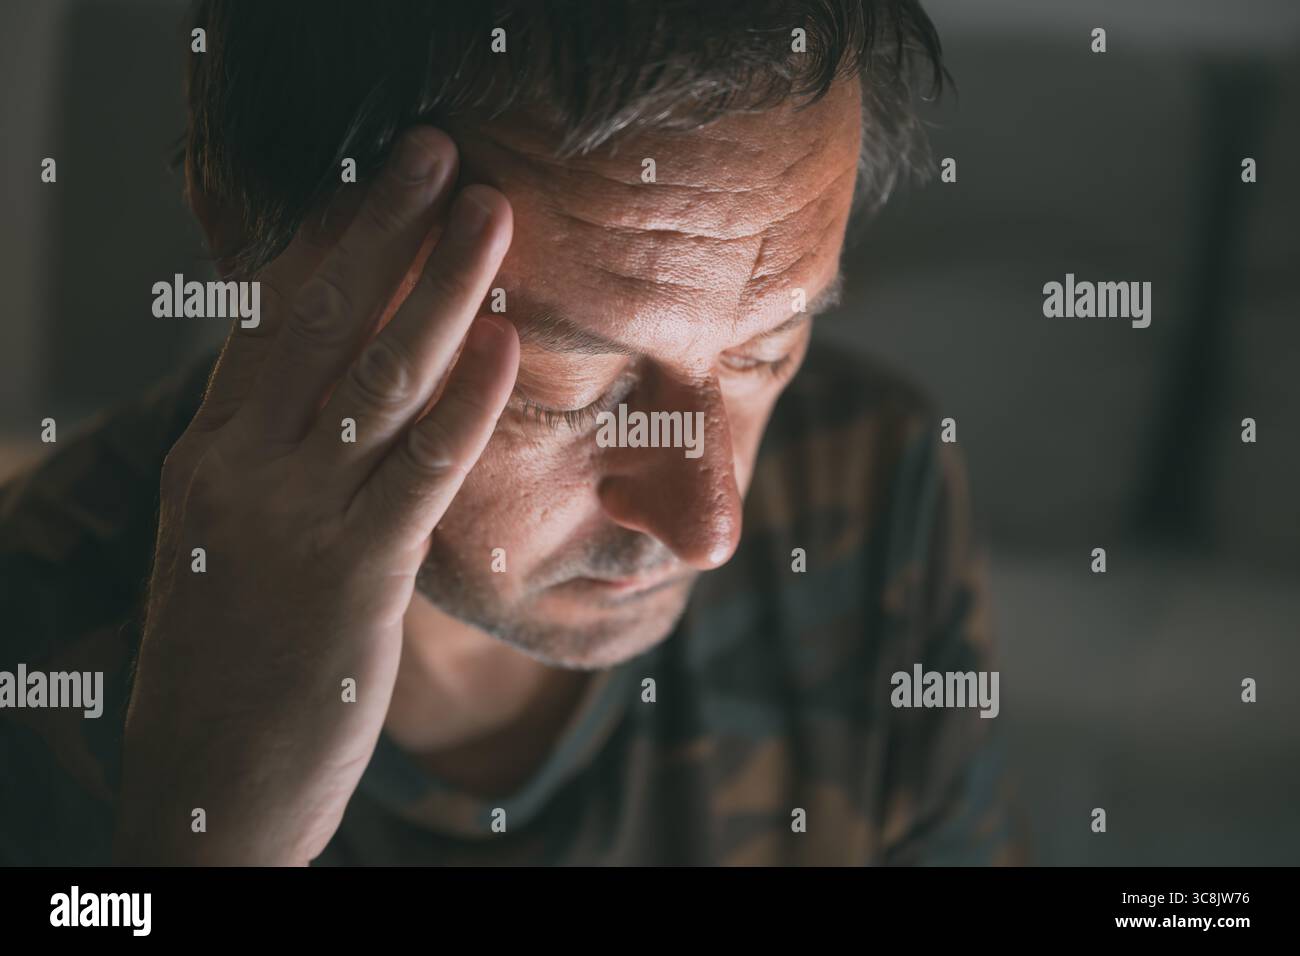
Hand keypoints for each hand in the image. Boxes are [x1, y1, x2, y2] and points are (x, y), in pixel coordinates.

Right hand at [113, 127, 517, 864]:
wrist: (212, 790)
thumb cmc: (238, 660)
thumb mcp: (236, 545)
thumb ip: (285, 466)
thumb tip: (356, 398)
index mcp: (210, 457)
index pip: (270, 324)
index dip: (328, 243)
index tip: (378, 182)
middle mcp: (240, 472)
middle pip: (320, 325)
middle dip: (384, 230)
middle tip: (440, 157)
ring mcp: (292, 522)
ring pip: (378, 381)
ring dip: (442, 289)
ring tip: (491, 218)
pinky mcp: (353, 580)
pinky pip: (417, 473)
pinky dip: (464, 405)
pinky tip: (504, 349)